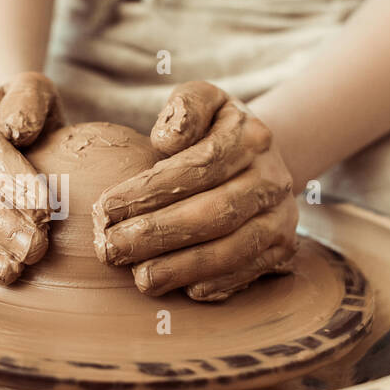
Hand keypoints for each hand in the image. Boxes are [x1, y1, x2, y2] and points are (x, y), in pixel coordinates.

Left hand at [92, 81, 298, 300]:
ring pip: (233, 248)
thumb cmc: (216, 129)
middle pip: (214, 212)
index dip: (150, 190)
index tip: (106, 208)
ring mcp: (282, 216)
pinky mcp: (282, 248)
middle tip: (112, 248)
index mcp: (250, 138)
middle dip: (159, 234)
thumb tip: (165, 139)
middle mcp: (272, 179)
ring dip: (183, 267)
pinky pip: (249, 271)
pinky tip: (181, 290)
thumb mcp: (202, 100)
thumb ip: (184, 109)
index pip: (198, 166)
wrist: (264, 157)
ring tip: (140, 278)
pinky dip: (215, 284)